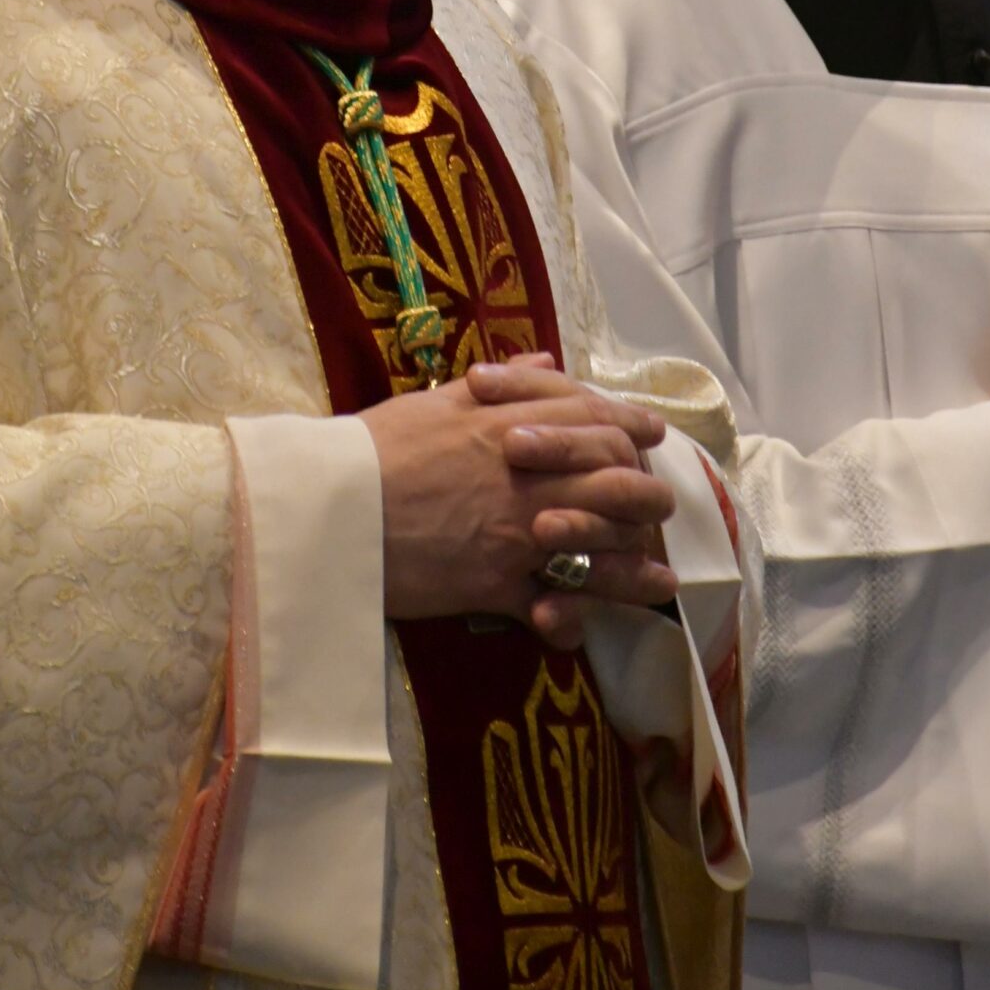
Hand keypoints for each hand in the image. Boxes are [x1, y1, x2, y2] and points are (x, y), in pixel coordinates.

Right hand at [361, 356, 676, 645]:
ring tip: (658, 579)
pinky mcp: (496, 586)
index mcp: (512, 424)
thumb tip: (546, 362)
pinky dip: (574, 619)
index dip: (631, 424)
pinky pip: (553, 606)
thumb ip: (501, 385)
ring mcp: (517, 533)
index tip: (652, 432)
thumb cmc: (375, 450)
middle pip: (617, 480)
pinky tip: (588, 627)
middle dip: (648, 493)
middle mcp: (527, 477)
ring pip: (602, 546)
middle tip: (657, 504)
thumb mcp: (435, 402)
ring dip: (635, 564)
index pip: (595, 417)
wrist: (331, 510)